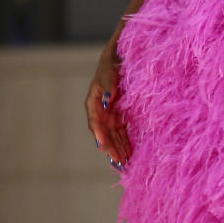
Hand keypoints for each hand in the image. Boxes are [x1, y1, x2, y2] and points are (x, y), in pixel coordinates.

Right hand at [85, 49, 132, 166]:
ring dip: (118, 150)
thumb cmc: (112, 63)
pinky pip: (121, 133)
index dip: (99, 135)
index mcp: (93, 102)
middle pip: (104, 133)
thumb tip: (107, 100)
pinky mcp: (119, 117)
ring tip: (125, 164)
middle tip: (119, 162)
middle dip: (111, 148)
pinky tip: (130, 154)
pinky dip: (125, 143)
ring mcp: (110, 116)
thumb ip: (109, 85)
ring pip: (113, 136)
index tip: (104, 147)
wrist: (120, 58)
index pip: (95, 122)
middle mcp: (100, 111)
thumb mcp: (109, 72)